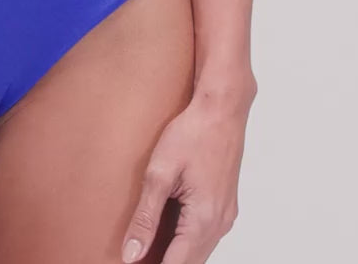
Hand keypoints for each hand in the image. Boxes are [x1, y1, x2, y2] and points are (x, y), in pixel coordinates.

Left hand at [120, 84, 252, 262]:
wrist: (221, 109)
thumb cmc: (193, 133)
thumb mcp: (160, 173)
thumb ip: (145, 217)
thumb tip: (131, 253)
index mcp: (204, 219)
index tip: (132, 263)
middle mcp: (220, 223)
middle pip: (189, 262)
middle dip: (163, 261)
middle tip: (136, 253)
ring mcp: (226, 215)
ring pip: (199, 251)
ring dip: (175, 252)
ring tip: (146, 243)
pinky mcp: (225, 206)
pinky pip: (205, 236)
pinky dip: (186, 239)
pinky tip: (165, 228)